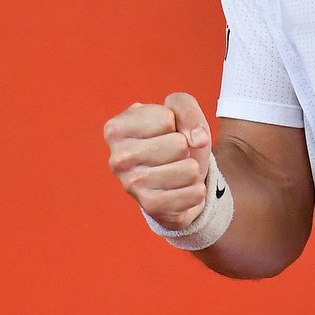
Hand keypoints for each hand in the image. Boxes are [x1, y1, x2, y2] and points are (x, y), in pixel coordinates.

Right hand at [103, 92, 213, 230]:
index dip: (174, 123)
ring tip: (176, 170)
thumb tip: (198, 140)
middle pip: (179, 144)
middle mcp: (117, 158)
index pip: (166, 119)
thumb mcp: (177, 111)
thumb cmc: (172, 138)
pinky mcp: (151, 206)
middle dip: (184, 147)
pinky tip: (180, 188)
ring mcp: (132, 185)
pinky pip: (195, 193)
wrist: (173, 178)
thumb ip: (186, 107)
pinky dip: (196, 189)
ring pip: (189, 169)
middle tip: (171, 155)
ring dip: (191, 169)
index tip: (163, 133)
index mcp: (116, 129)